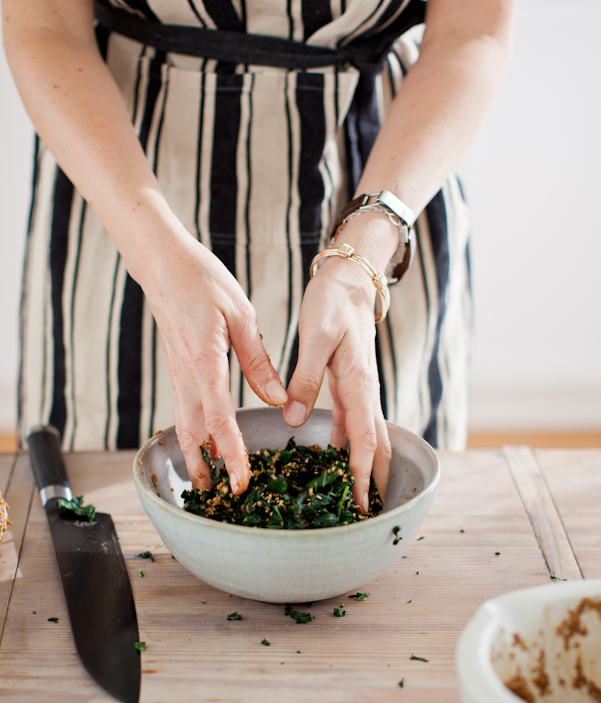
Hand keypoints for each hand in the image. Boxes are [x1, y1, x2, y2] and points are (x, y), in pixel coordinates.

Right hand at [140, 231, 286, 493]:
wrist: (164, 263)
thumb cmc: (203, 281)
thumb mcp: (241, 316)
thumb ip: (258, 361)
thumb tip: (276, 398)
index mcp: (204, 361)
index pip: (219, 419)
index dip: (231, 453)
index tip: (241, 481)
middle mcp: (186, 374)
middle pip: (193, 432)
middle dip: (205, 467)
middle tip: (220, 499)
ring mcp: (177, 372)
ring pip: (184, 423)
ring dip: (195, 454)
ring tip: (207, 480)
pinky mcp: (177, 367)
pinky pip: (184, 406)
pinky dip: (193, 431)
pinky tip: (204, 439)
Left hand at [282, 229, 392, 510]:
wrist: (347, 280)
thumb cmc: (332, 304)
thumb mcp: (316, 338)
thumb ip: (305, 379)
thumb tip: (293, 419)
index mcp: (360, 384)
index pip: (366, 439)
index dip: (363, 474)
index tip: (362, 505)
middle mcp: (364, 390)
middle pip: (375, 443)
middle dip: (373, 478)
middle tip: (366, 512)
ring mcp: (358, 388)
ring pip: (366, 434)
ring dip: (362, 464)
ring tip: (352, 493)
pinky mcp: (348, 382)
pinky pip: (353, 420)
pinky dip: (350, 443)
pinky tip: (334, 455)